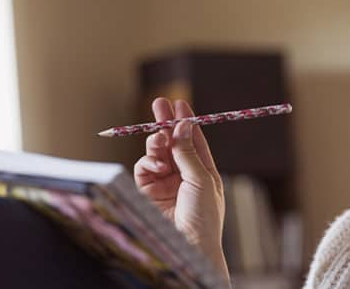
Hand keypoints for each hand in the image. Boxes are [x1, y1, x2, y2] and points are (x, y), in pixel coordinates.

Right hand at [133, 98, 228, 283]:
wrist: (188, 246)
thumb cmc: (204, 216)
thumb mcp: (201, 179)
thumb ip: (188, 152)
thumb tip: (182, 125)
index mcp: (205, 171)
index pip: (194, 141)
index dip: (186, 121)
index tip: (179, 103)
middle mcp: (185, 175)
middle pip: (173, 143)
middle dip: (166, 123)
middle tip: (159, 103)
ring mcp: (166, 183)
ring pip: (158, 153)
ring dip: (157, 142)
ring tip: (157, 138)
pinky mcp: (149, 192)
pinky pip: (145, 169)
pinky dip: (147, 162)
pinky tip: (154, 163)